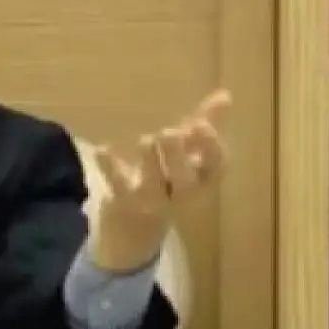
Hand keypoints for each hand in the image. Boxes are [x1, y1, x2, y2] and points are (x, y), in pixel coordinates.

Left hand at [89, 89, 229, 270]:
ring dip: (150, 161)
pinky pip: (117, 185)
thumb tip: (225, 95)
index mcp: (201, 183)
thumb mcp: (187, 157)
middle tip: (169, 132)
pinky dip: (111, 167)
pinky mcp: (123, 203)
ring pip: (153, 184)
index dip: (212, 149)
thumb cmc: (168, 186)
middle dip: (178, 157)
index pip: (216, 169)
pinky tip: (103, 149)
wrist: (135, 233)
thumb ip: (204, 125)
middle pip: (185, 181)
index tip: (202, 126)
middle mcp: (179, 195)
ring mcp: (150, 201)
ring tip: (147, 139)